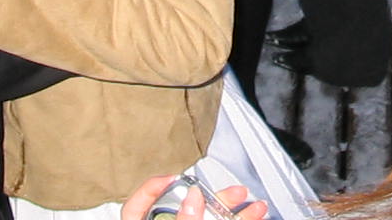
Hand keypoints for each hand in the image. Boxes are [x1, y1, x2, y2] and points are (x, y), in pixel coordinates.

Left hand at [120, 175, 263, 219]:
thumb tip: (194, 197)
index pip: (137, 206)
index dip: (152, 187)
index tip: (175, 176)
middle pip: (184, 208)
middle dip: (212, 196)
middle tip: (231, 189)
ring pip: (207, 218)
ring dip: (232, 209)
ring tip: (252, 201)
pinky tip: (255, 213)